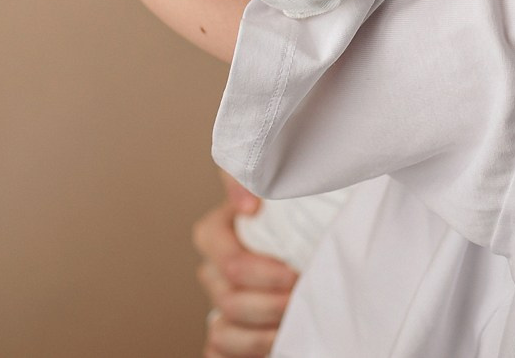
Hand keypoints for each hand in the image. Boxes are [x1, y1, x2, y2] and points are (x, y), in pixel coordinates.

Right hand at [193, 171, 296, 357]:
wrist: (300, 231)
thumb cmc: (289, 207)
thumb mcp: (272, 179)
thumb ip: (251, 175)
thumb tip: (249, 202)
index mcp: (216, 232)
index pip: (224, 257)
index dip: (259, 271)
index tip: (291, 272)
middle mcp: (212, 270)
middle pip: (228, 297)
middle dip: (270, 303)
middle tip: (302, 296)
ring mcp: (218, 301)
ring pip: (223, 333)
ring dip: (262, 335)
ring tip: (295, 322)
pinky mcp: (227, 330)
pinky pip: (217, 354)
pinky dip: (244, 355)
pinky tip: (274, 345)